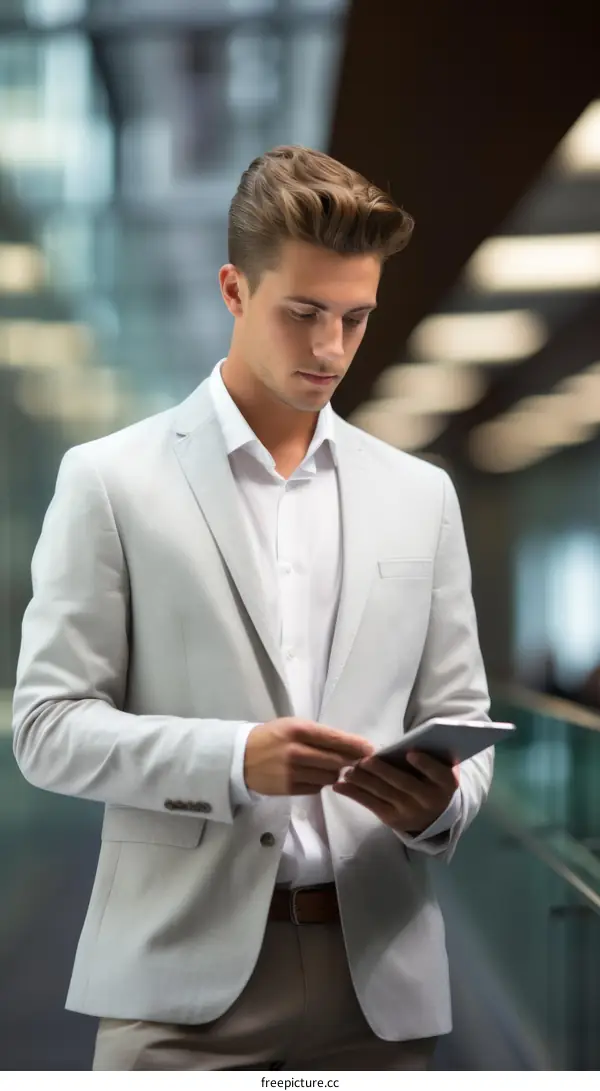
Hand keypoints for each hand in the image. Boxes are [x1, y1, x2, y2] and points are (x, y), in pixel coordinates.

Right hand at [245, 718, 374, 795]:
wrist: (241, 757)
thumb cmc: (272, 737)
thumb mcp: (293, 726)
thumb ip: (319, 735)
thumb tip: (351, 745)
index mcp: (299, 730)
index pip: (335, 738)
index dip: (356, 745)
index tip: (371, 750)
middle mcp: (297, 751)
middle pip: (337, 760)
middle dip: (349, 761)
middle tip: (356, 761)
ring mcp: (293, 772)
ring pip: (330, 777)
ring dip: (334, 773)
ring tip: (326, 767)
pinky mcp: (289, 788)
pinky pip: (317, 788)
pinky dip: (320, 783)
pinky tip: (311, 775)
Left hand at [332, 751, 458, 833]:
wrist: (433, 817)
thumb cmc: (432, 781)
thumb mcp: (439, 770)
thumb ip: (431, 757)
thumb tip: (411, 740)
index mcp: (445, 784)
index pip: (438, 773)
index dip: (425, 764)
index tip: (410, 753)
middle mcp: (428, 800)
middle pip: (403, 783)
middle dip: (382, 771)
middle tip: (365, 760)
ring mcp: (409, 812)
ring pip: (383, 793)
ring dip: (363, 781)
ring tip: (347, 770)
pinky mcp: (392, 820)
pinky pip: (371, 804)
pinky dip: (353, 794)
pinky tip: (339, 786)